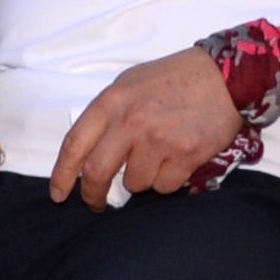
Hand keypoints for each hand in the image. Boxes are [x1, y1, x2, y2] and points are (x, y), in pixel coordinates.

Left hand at [50, 47, 243, 207]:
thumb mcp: (128, 84)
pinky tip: (176, 159)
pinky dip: (167, 180)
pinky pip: (164, 186)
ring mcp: (158, 140)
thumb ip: (107, 115)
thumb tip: (88, 152)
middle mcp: (130, 122)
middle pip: (97, 173)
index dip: (62, 174)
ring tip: (156, 155)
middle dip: (92, 195)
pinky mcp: (185, 156)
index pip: (75, 144)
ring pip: (134, 183)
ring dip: (141, 179)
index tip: (58, 194)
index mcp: (111, 102)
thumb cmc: (172, 79)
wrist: (222, 77)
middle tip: (95, 203)